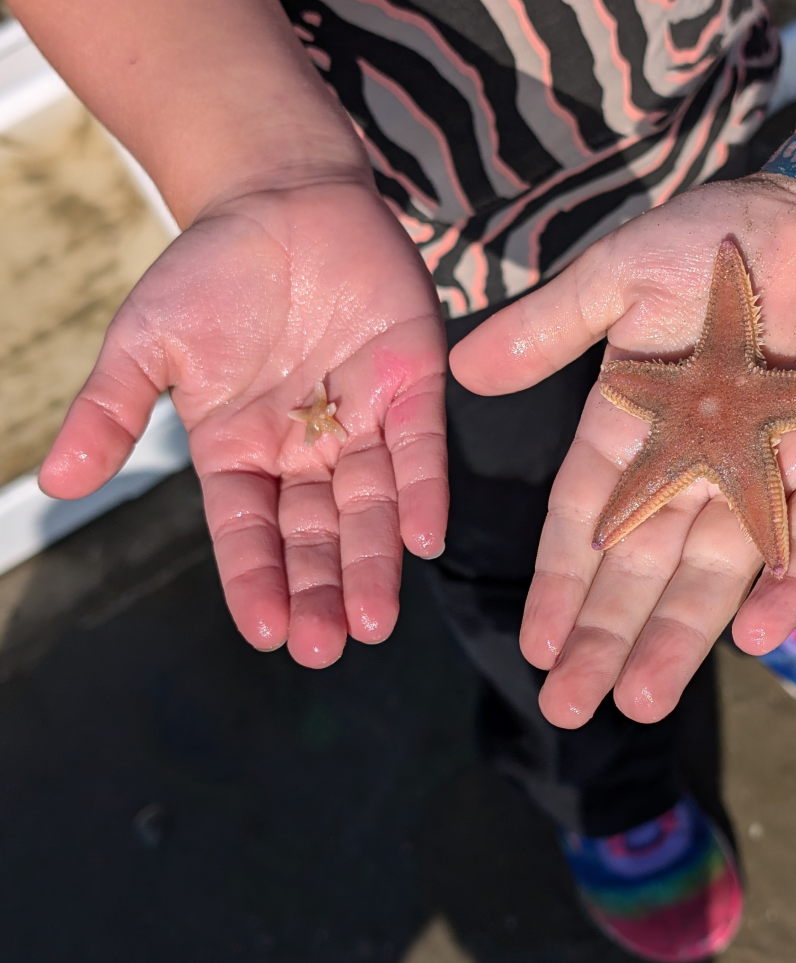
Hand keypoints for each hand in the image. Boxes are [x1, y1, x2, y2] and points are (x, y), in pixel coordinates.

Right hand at [39, 179, 446, 667]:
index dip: (256, 580)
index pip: (248, 532)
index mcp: (241, 451)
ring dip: (372, 562)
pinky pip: (420, 449)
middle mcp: (306, 450)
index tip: (267, 631)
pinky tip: (422, 541)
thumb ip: (111, 411)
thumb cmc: (209, 269)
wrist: (281, 196)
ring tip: (369, 622)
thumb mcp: (148, 342)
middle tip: (325, 647)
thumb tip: (56, 485)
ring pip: (370, 507)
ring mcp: (361, 421)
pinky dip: (422, 492)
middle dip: (320, 589)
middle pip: (314, 535)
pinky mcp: (413, 385)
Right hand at [450, 174, 795, 725]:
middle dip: (607, 633)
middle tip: (569, 705)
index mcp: (640, 423)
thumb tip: (460, 370)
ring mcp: (771, 470)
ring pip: (719, 569)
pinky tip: (756, 637)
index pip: (590, 519)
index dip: (562, 581)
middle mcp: (699, 463)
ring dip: (682, 633)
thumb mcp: (619, 274)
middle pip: (645, 564)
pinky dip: (789, 583)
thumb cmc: (719, 235)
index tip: (535, 643)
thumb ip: (550, 327)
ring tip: (641, 700)